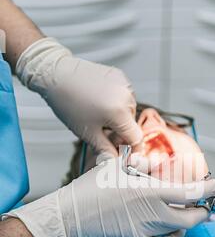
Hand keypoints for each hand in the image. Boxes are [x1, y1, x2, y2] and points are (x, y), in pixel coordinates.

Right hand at [7, 158, 214, 236]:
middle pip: (191, 217)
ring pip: (180, 231)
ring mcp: (145, 231)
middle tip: (204, 201)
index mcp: (148, 192)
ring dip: (189, 222)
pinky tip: (175, 232)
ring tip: (190, 212)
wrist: (71, 216)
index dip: (208, 189)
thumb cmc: (90, 188)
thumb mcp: (115, 167)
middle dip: (203, 209)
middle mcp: (151, 214)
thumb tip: (155, 163)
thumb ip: (140, 164)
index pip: (189, 193)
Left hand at [16, 38, 142, 154]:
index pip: (136, 138)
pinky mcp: (119, 76)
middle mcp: (126, 96)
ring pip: (128, 110)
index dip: (132, 150)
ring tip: (98, 115)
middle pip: (132, 124)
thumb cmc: (68, 102)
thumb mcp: (88, 133)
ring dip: (119, 117)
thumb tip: (114, 161)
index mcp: (120, 112)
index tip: (125, 155)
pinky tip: (100, 102)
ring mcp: (124, 84)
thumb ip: (105, 150)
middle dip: (121, 132)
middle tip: (103, 134)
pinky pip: (124, 95)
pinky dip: (116, 102)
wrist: (56, 75)